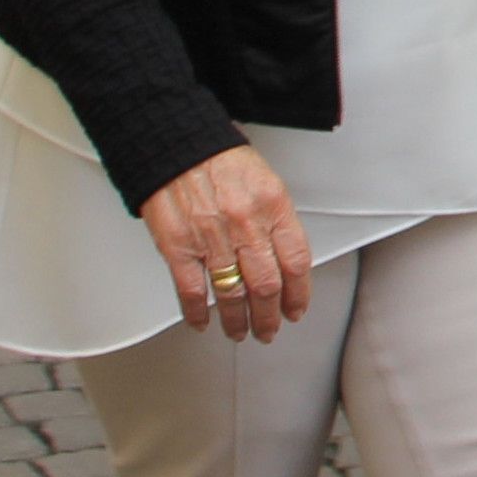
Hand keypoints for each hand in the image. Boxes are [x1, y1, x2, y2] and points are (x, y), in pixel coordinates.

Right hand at [139, 146, 314, 340]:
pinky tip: (202, 322)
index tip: (295, 309)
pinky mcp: (178, 245)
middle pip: (267, 285)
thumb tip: (285, 263)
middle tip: (268, 330)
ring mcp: (211, 237)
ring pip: (232, 293)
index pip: (296, 262)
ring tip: (240, 331)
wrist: (177, 144)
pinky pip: (191, 290)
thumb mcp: (267, 184)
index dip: (299, 294)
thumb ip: (277, 223)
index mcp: (274, 207)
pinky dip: (198, 312)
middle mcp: (246, 224)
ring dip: (237, 320)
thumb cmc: (222, 162)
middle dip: (270, 316)